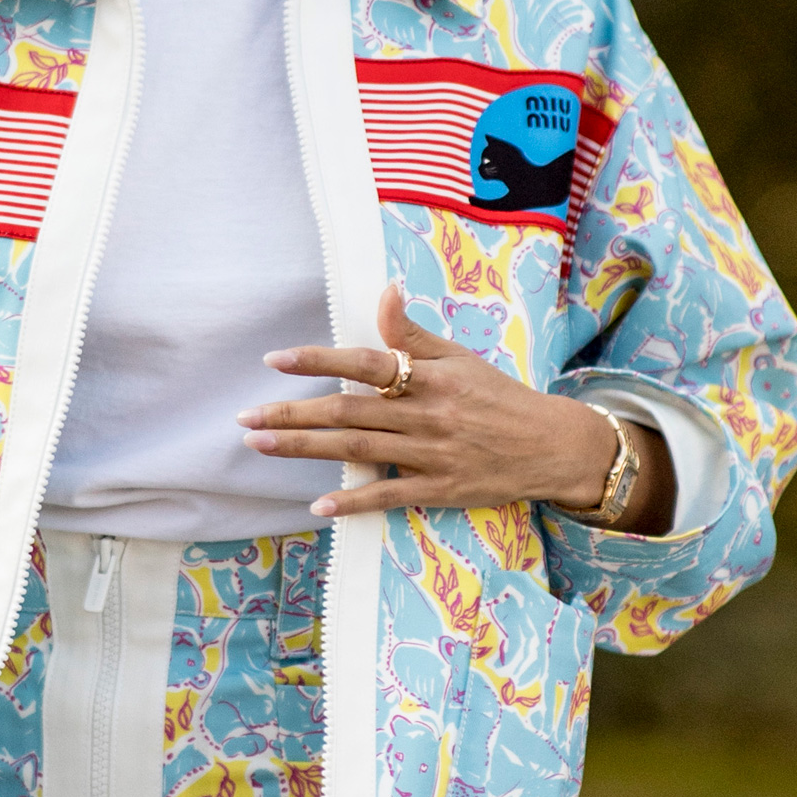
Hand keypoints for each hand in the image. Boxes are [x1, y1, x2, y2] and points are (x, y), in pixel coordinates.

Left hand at [237, 284, 674, 531]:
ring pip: (357, 450)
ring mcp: (431, 454)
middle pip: (348, 412)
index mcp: (430, 376)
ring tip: (260, 443)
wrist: (551, 446)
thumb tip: (383, 291)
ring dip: (304, 448)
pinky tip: (318, 505)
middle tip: (246, 417)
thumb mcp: (460, 358)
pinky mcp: (438, 489)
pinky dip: (353, 501)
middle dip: (292, 414)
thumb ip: (412, 334)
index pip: (365, 363)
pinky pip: (388, 495)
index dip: (318, 361)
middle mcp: (426, 414)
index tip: (274, 360)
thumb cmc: (499, 397)